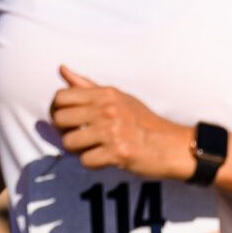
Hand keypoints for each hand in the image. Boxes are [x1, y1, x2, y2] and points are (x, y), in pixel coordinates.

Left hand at [51, 66, 192, 179]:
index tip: (70, 120)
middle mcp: (108, 110)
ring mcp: (113, 131)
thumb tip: (62, 69)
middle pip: (60, 120)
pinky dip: (93, 163)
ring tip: (95, 148)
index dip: (58, 111)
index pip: (61, 97)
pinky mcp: (118, 152)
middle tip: (82, 136)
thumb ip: (87, 86)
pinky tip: (106, 158)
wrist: (172, 146)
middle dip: (66, 132)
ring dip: (79, 150)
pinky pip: (85, 161)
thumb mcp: (119, 98)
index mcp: (107, 94)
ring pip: (69, 142)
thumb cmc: (144, 122)